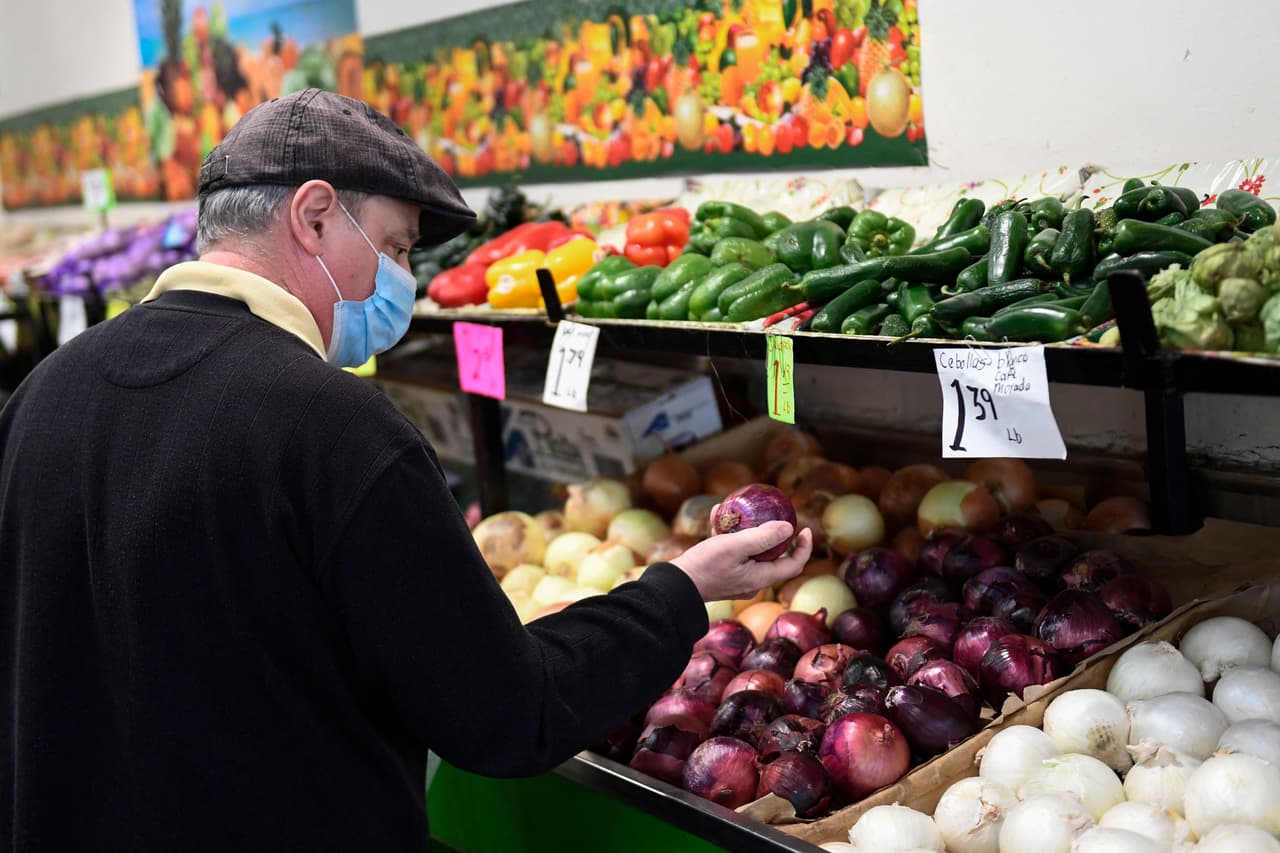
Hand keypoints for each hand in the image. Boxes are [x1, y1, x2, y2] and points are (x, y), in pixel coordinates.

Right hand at [670, 521, 812, 602]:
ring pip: (749, 551)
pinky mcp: (721, 574)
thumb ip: (762, 537)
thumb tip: (788, 528)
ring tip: (736, 510)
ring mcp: (736, 578)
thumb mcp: (734, 547)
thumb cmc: (704, 567)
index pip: (793, 565)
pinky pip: (731, 552)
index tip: (804, 529)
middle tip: (770, 514)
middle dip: (772, 533)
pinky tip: (715, 515)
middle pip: (772, 556)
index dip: (803, 547)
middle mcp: (751, 581)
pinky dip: (727, 535)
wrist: (674, 588)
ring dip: (746, 530)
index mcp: (760, 578)